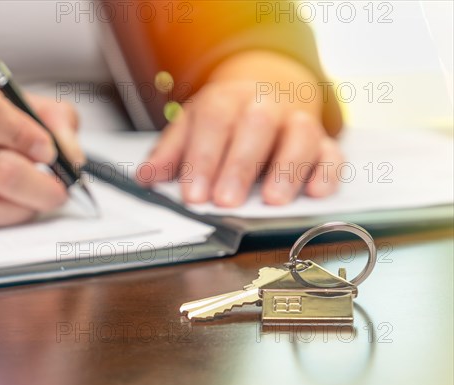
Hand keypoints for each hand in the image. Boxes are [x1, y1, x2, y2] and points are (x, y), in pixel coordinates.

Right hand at [0, 64, 80, 227]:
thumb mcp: (4, 95)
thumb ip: (50, 117)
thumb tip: (71, 156)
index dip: (24, 136)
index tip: (48, 151)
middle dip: (41, 186)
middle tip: (60, 190)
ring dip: (24, 208)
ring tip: (38, 199)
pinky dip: (1, 217)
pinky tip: (10, 205)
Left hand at [137, 51, 343, 206]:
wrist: (265, 89)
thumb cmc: (225, 117)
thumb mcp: (190, 126)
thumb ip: (170, 153)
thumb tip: (145, 179)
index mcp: (227, 99)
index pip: (213, 122)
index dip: (202, 159)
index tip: (193, 195)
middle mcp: (265, 105)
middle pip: (255, 127)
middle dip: (240, 166)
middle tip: (225, 202)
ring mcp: (296, 120)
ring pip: (299, 136)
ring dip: (286, 169)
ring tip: (273, 200)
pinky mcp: (322, 141)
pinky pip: (332, 153)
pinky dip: (328, 173)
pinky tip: (316, 192)